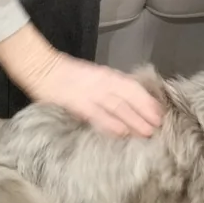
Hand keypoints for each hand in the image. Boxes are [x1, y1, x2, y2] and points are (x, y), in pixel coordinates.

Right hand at [24, 51, 161, 137]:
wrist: (43, 68)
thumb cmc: (69, 74)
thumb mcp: (94, 75)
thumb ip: (111, 86)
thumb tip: (129, 100)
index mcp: (108, 75)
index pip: (133, 88)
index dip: (147, 101)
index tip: (159, 114)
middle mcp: (103, 83)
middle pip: (129, 100)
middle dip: (145, 115)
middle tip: (158, 129)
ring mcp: (92, 93)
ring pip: (118, 108)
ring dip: (134, 121)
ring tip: (147, 134)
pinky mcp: (79, 103)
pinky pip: (98, 116)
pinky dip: (111, 124)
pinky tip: (122, 133)